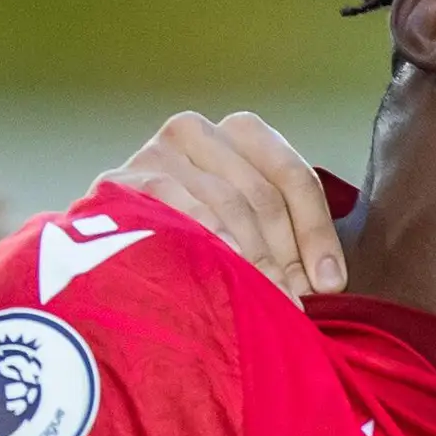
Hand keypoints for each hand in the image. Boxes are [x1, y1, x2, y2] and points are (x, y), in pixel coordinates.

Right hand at [98, 111, 345, 298]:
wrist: (105, 243)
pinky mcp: (126, 179)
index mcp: (240, 133)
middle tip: (296, 305)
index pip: (292, 177)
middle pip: (262, 195)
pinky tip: (222, 272)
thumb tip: (329, 284)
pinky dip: (207, 241)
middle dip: (285, 255)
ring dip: (254, 259)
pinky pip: (179, 209)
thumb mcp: (248, 223)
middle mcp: (199, 130)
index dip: (317, 234)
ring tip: (267, 302)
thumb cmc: (195, 235)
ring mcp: (158, 151)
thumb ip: (287, 236)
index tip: (330, 284)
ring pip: (227, 204)